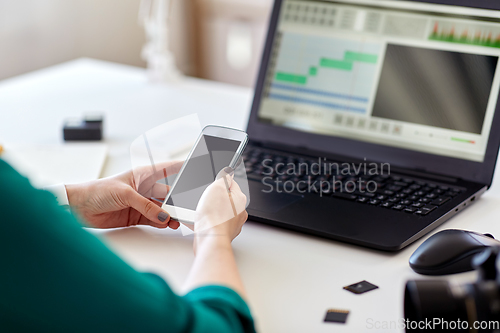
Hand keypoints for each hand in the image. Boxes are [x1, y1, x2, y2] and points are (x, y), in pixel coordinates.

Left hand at [66, 161, 182, 228]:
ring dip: (170, 215)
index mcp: (143, 174)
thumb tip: (164, 216)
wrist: (78, 207)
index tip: (197, 165)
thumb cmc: (97, 191)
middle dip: (178, 200)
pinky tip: (168, 224)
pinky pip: (154, 219)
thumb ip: (146, 206)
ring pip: (162, 209)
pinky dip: (161, 222)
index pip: (167, 168)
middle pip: (167, 194)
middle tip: (189, 207)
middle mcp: (144, 188)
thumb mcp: (125, 194)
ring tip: (179, 220)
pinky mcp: (136, 216)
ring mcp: (141, 203)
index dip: (182, 167)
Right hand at [194, 168, 247, 248]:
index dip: (220, 183)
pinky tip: (203, 222)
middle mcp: (240, 212)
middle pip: (226, 198)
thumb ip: (224, 178)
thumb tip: (228, 173)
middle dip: (215, 198)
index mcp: (240, 199)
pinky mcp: (224, 234)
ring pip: (221, 212)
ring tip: (204, 213)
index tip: (213, 184)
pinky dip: (210, 222)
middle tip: (207, 200)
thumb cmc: (214, 216)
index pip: (232, 184)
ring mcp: (233, 224)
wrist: (210, 240)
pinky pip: (216, 223)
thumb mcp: (217, 187)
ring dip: (212, 211)